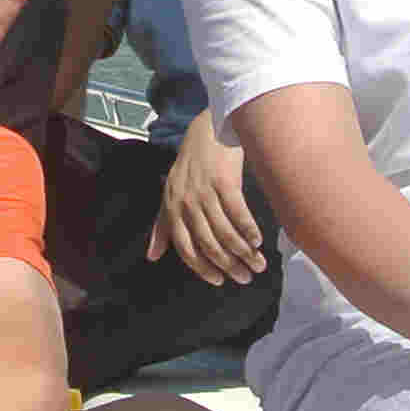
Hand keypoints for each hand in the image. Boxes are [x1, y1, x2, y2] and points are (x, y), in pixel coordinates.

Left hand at [148, 115, 263, 286]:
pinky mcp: (225, 181)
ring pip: (225, 232)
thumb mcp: (170, 195)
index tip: (219, 281)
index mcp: (172, 209)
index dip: (202, 268)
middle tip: (245, 277)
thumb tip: (151, 257)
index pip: (186, 248)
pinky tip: (258, 241)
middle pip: (209, 244)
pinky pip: (239, 213)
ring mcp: (206, 192)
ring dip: (244, 252)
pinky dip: (249, 230)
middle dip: (229, 265)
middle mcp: (186, 203)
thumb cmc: (190, 166)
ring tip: (258, 264)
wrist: (209, 129)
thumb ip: (162, 228)